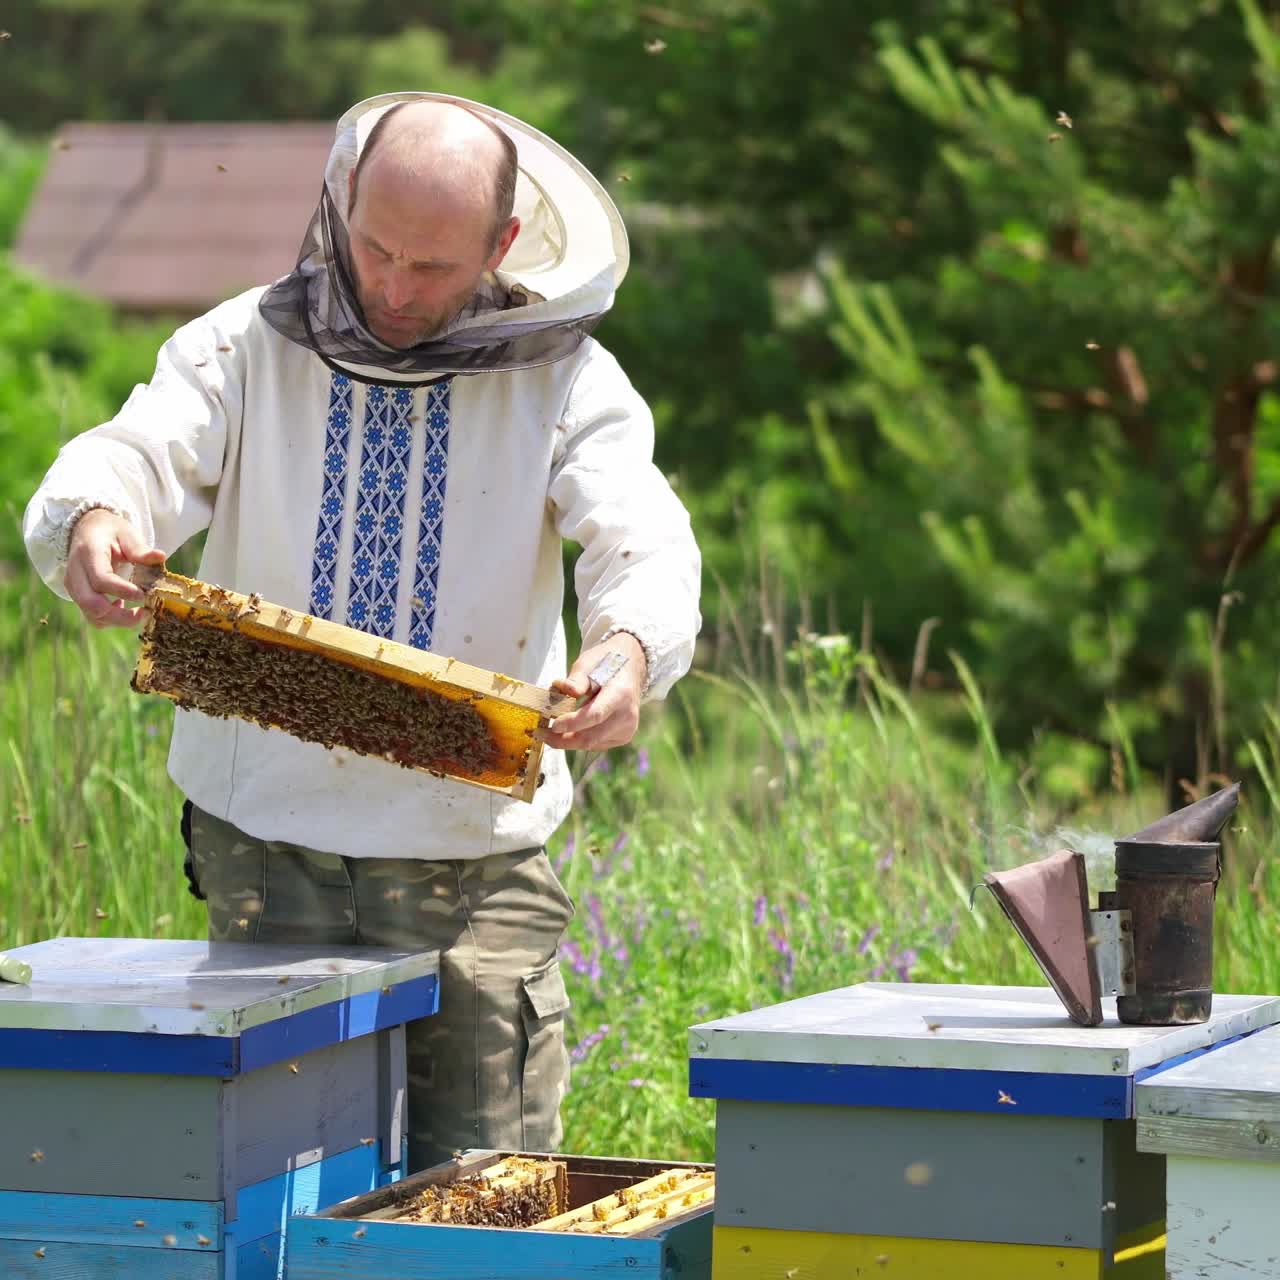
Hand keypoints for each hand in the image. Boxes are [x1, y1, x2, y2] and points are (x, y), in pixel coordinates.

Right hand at [65, 509, 163, 627]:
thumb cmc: (110, 532)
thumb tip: (161, 556)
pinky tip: (124, 607)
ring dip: (117, 620)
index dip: (122, 591)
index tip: (144, 595)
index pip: (101, 579)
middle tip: (145, 612)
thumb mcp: (126, 533)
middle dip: (119, 615)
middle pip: (90, 603)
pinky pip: (92, 615)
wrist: (87, 530)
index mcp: (88, 553)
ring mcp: (73, 586)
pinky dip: (110, 618)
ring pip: (91, 614)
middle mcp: (75, 572)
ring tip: (140, 612)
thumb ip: (140, 548)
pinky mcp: (77, 595)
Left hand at [543, 633, 646, 750]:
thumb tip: (561, 688)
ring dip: (568, 739)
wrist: (630, 667)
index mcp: (621, 694)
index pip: (595, 715)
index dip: (572, 723)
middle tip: (540, 733)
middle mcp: (627, 716)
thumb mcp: (588, 663)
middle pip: (590, 737)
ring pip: (590, 744)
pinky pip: (595, 744)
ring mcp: (627, 729)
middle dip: (562, 739)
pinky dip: (579, 738)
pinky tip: (570, 728)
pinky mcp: (623, 737)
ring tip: (552, 728)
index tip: (551, 725)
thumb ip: (576, 679)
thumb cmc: (605, 663)